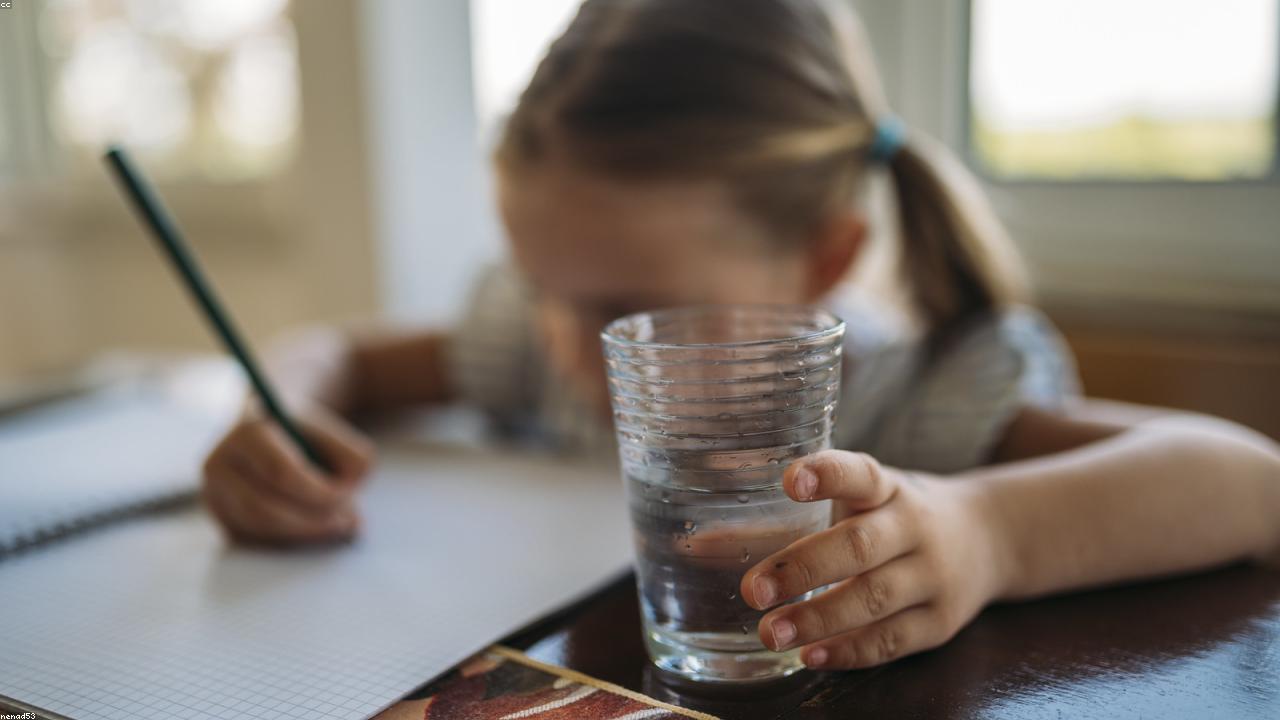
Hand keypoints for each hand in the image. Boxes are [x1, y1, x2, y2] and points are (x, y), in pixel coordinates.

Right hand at [201, 406, 374, 545]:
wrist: (271, 428)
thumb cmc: (309, 434)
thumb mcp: (337, 435)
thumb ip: (354, 460)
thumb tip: (348, 498)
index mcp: (247, 431)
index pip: (279, 472)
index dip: (318, 492)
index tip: (348, 497)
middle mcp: (219, 463)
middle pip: (264, 508)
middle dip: (311, 521)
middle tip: (349, 523)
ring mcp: (213, 493)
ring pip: (260, 528)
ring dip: (304, 532)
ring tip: (340, 523)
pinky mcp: (220, 517)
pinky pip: (256, 540)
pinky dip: (290, 538)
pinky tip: (315, 526)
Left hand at [740, 450, 1003, 669]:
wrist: (989, 538)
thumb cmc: (893, 515)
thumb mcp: (855, 500)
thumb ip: (784, 517)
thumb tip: (695, 545)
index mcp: (888, 488)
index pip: (860, 473)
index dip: (827, 474)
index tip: (789, 479)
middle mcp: (914, 526)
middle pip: (861, 546)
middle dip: (804, 568)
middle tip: (753, 589)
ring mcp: (932, 576)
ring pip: (875, 598)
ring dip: (820, 617)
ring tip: (770, 632)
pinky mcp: (940, 621)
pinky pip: (893, 641)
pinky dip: (850, 650)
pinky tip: (811, 656)